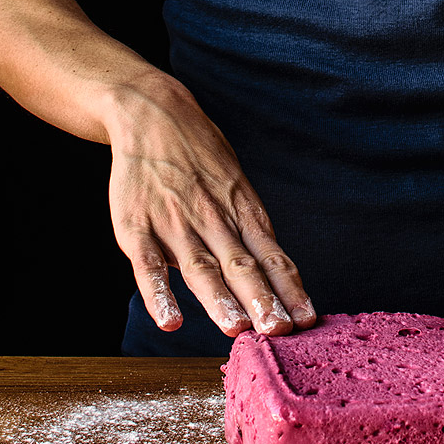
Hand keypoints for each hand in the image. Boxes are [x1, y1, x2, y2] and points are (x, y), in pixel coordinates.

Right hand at [105, 72, 316, 337]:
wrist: (152, 113)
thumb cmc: (200, 155)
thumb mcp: (236, 183)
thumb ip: (248, 227)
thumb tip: (275, 272)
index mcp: (240, 210)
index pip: (271, 254)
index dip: (289, 288)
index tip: (307, 319)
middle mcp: (213, 218)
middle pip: (241, 264)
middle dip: (262, 298)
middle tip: (279, 330)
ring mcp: (174, 221)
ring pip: (200, 266)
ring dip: (219, 299)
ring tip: (236, 328)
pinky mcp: (136, 225)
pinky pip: (149, 264)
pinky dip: (159, 293)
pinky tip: (170, 320)